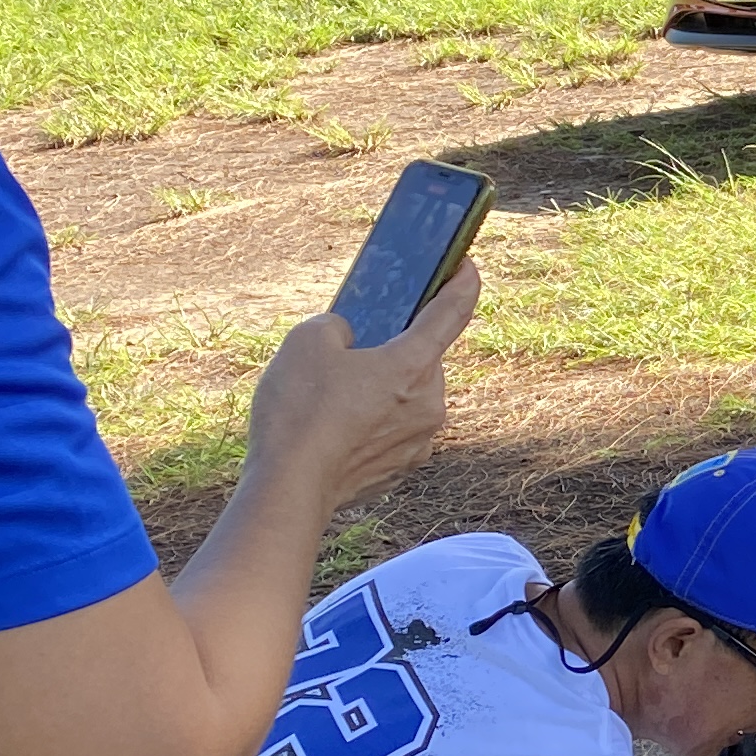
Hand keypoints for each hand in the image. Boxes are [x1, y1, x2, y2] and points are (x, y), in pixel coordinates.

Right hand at [243, 260, 476, 516]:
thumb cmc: (299, 413)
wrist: (290, 490)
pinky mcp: (403, 469)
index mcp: (414, 365)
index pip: (452, 311)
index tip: (466, 266)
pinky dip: (373, 423)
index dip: (462, 283)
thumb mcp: (306, 341)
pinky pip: (394, 431)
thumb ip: (338, 325)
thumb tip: (349, 337)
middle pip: (421, 360)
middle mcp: (430, 403)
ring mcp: (420, 440)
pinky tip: (336, 429)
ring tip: (332, 397)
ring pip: (407, 398)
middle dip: (393, 350)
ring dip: (381, 389)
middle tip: (353, 350)